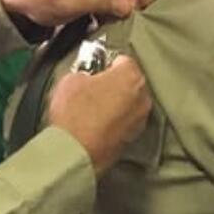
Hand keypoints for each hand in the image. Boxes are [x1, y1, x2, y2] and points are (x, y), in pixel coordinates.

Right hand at [47, 56, 151, 175]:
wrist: (74, 153)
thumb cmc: (74, 114)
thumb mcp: (71, 80)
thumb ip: (85, 74)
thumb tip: (87, 79)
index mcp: (130, 77)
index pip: (123, 60)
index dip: (107, 63)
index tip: (97, 68)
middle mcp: (142, 98)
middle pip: (130, 83)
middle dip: (115, 85)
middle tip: (94, 89)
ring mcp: (140, 121)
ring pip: (129, 105)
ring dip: (116, 105)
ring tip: (93, 110)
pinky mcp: (133, 140)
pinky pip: (124, 124)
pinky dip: (115, 123)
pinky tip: (97, 126)